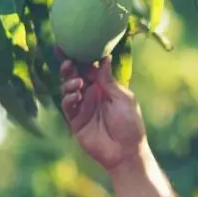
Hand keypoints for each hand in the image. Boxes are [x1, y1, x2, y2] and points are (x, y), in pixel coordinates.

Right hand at [59, 55, 145, 173]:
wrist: (126, 152)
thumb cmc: (130, 124)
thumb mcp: (123, 98)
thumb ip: (109, 80)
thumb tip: (104, 57)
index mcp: (105, 86)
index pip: (90, 68)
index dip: (80, 57)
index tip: (70, 45)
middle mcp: (92, 94)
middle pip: (75, 75)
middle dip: (69, 66)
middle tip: (67, 61)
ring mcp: (83, 107)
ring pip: (68, 88)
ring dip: (69, 83)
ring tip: (78, 84)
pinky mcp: (75, 121)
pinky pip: (67, 105)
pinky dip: (69, 98)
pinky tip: (76, 96)